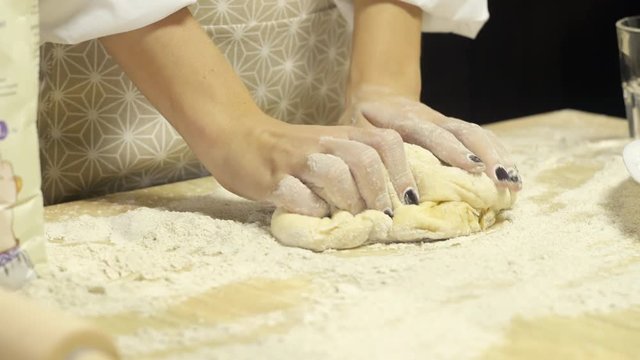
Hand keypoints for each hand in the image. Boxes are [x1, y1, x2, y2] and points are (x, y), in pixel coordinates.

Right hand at [189, 110, 419, 216]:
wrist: (236, 136)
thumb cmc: (288, 151)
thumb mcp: (328, 147)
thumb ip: (354, 165)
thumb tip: (389, 202)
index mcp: (342, 134)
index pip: (386, 144)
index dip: (402, 173)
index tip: (407, 201)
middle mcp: (323, 142)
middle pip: (365, 160)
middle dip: (377, 194)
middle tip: (377, 217)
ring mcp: (298, 159)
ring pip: (336, 175)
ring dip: (348, 202)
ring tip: (346, 218)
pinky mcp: (273, 178)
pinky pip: (300, 197)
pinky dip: (312, 211)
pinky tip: (313, 214)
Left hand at [340, 86, 521, 190]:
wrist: (377, 95)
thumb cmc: (361, 122)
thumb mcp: (354, 130)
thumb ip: (360, 148)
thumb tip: (362, 182)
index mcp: (403, 119)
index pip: (430, 132)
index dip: (450, 149)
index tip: (470, 166)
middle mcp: (430, 118)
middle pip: (462, 131)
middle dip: (485, 154)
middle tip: (501, 179)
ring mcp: (445, 122)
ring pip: (476, 133)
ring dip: (497, 156)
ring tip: (513, 181)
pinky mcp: (454, 129)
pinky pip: (481, 139)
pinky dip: (498, 154)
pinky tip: (512, 175)